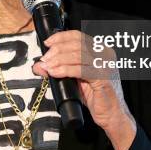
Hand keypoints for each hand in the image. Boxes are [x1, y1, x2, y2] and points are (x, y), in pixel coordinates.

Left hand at [32, 30, 137, 149]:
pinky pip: (80, 70)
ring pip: (77, 55)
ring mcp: (104, 65)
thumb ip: (58, 69)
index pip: (77, 35)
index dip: (60, 37)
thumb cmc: (94, 96)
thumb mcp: (74, 78)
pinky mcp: (102, 78)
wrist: (110, 114)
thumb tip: (40, 65)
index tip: (47, 43)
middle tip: (45, 59)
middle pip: (76, 43)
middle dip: (57, 50)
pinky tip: (55, 73)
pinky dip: (65, 70)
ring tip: (48, 67)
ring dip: (58, 60)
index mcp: (99, 49)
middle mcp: (104, 54)